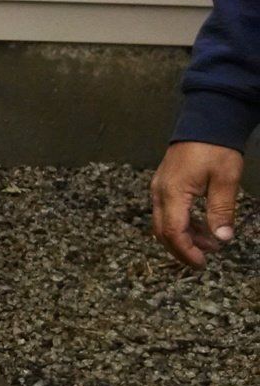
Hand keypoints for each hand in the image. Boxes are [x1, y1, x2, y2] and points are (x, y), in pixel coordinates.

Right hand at [151, 141, 244, 266]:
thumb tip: (222, 238)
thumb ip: (222, 210)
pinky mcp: (164, 185)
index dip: (186, 251)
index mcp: (173, 193)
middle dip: (182, 249)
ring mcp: (159, 188)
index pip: (174, 231)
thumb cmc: (215, 149)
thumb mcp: (226, 180)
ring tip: (209, 242)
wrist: (205, 122)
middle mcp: (160, 193)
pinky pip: (167, 212)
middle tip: (204, 260)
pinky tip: (201, 225)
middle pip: (162, 232)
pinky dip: (182, 224)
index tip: (202, 264)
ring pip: (163, 223)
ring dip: (183, 237)